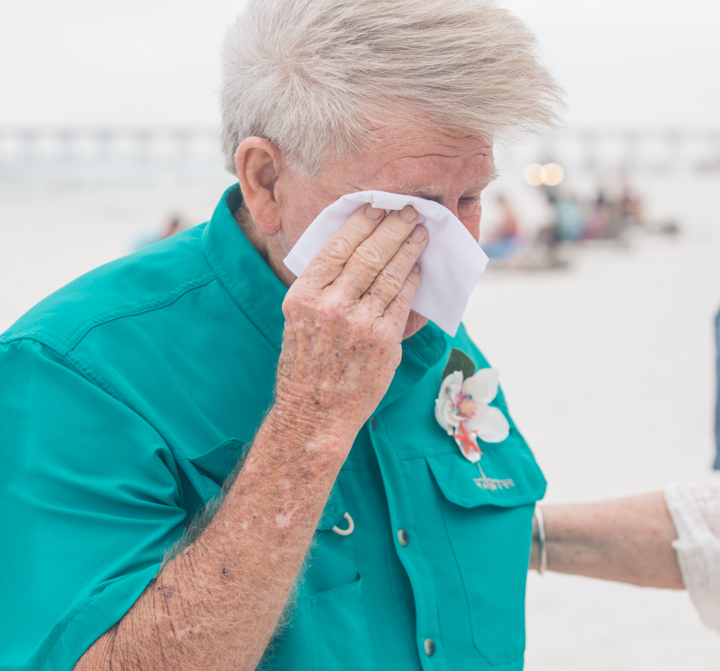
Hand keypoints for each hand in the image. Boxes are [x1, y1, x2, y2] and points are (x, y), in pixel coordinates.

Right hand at [274, 204, 425, 438]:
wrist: (314, 414)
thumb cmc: (306, 366)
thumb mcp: (299, 319)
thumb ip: (321, 287)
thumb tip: (354, 251)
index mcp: (303, 295)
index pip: (336, 247)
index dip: (361, 223)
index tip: (377, 208)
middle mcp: (330, 305)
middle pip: (369, 254)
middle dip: (394, 227)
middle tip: (410, 211)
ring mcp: (359, 323)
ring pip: (391, 274)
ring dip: (409, 249)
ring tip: (421, 233)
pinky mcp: (384, 341)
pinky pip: (403, 300)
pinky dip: (412, 280)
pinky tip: (418, 268)